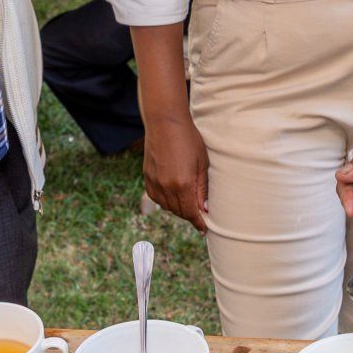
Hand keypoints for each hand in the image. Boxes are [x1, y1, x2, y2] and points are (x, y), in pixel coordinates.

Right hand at [143, 115, 208, 230]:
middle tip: (199, 213)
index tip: (204, 229)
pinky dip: (165, 200)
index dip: (199, 222)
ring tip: (187, 202)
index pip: (191, 212)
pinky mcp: (147, 177)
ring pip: (167, 207)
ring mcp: (155, 183)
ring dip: (178, 208)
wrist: (165, 123)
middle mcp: (166, 187)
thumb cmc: (188, 139)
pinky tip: (173, 194)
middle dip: (190, 215)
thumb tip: (204, 209)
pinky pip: (157, 198)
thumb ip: (202, 188)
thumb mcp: (201, 163)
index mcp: (183, 185)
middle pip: (179, 212)